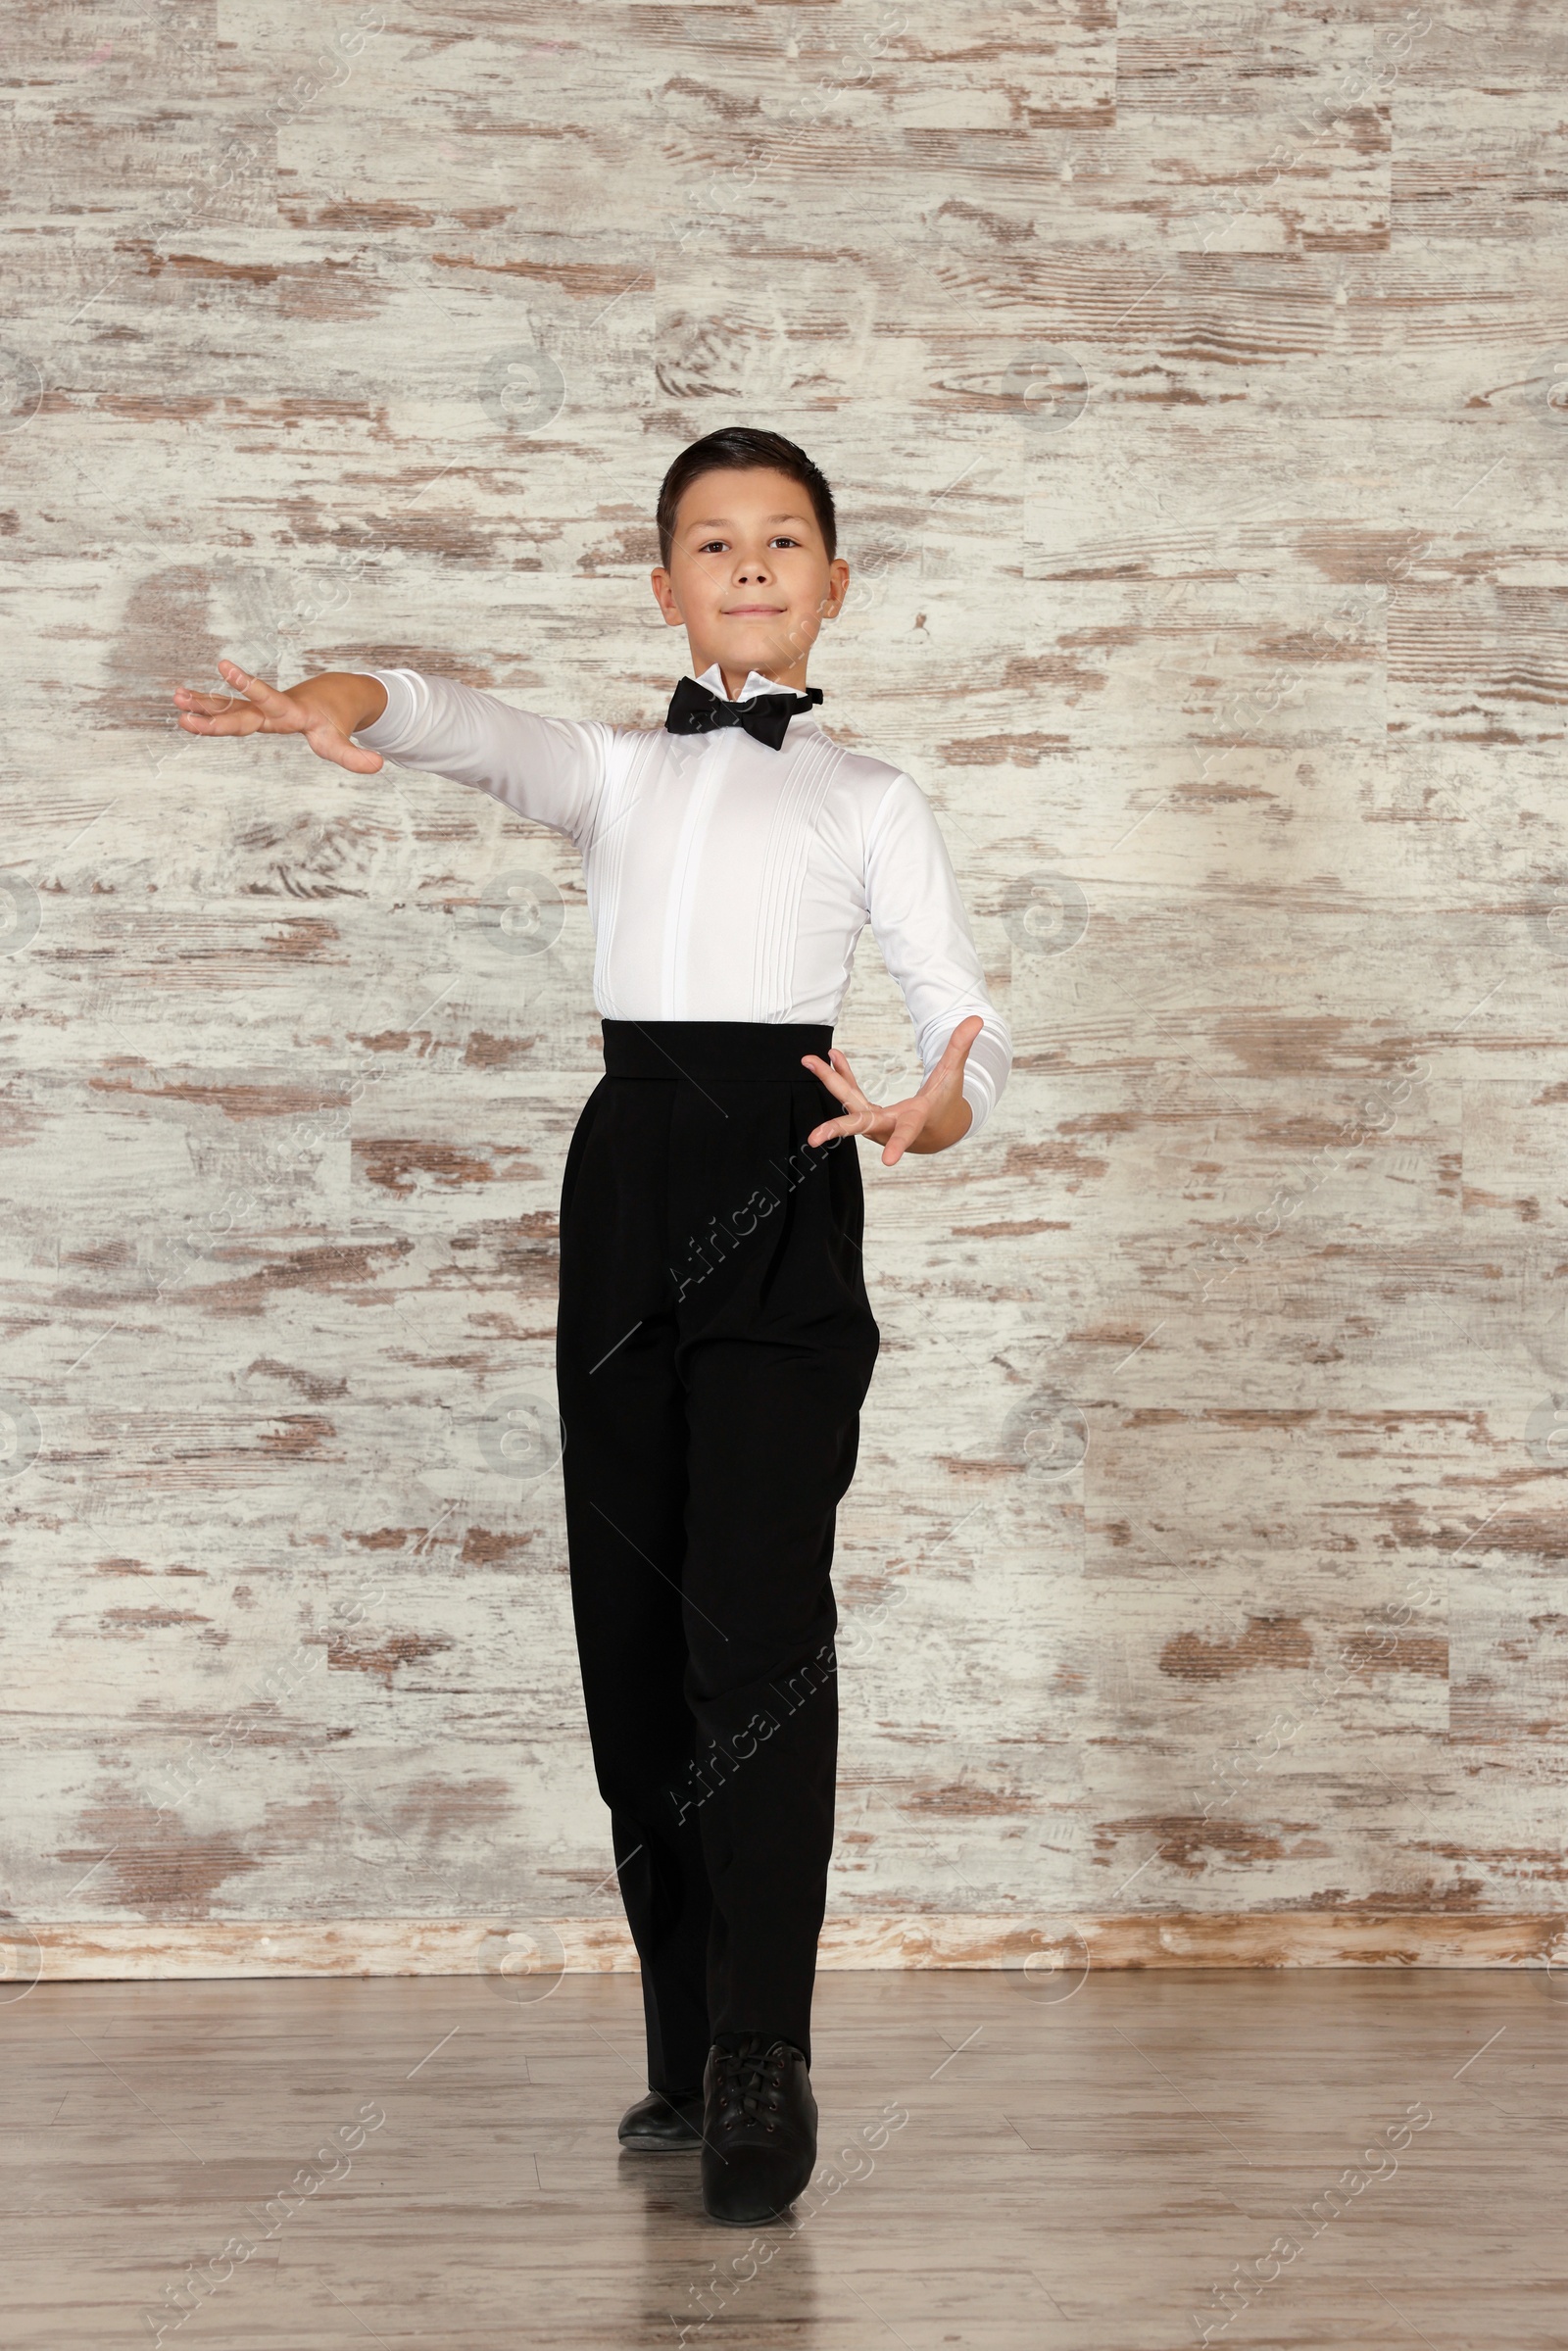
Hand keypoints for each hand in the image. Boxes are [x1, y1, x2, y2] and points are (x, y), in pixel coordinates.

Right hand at [172, 660, 387, 774]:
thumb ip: (355, 755)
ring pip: (227, 707)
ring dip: (203, 703)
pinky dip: (209, 709)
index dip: (247, 684)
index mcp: (288, 711)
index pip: (265, 698)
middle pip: (238, 710)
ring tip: (174, 697)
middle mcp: (270, 709)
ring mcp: (260, 711)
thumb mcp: (343, 740)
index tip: (225, 665)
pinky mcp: (257, 714)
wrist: (337, 694)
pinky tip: (185, 709)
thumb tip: (380, 764)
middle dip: (211, 708)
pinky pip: (229, 712)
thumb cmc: (338, 719)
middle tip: (181, 704)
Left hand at [802, 1016, 983, 1165]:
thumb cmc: (946, 1103)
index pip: (906, 1135)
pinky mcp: (868, 1116)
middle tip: (814, 1138)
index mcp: (913, 1122)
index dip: (900, 1146)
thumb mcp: (953, 1075)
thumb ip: (961, 1048)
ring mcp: (875, 1124)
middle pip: (861, 1126)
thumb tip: (977, 1018)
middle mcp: (888, 1128)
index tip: (888, 1163)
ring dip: (830, 1082)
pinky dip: (841, 1077)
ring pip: (848, 1104)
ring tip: (810, 1060)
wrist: (938, 1131)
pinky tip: (831, 1058)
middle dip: (837, 1130)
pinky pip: (851, 1096)